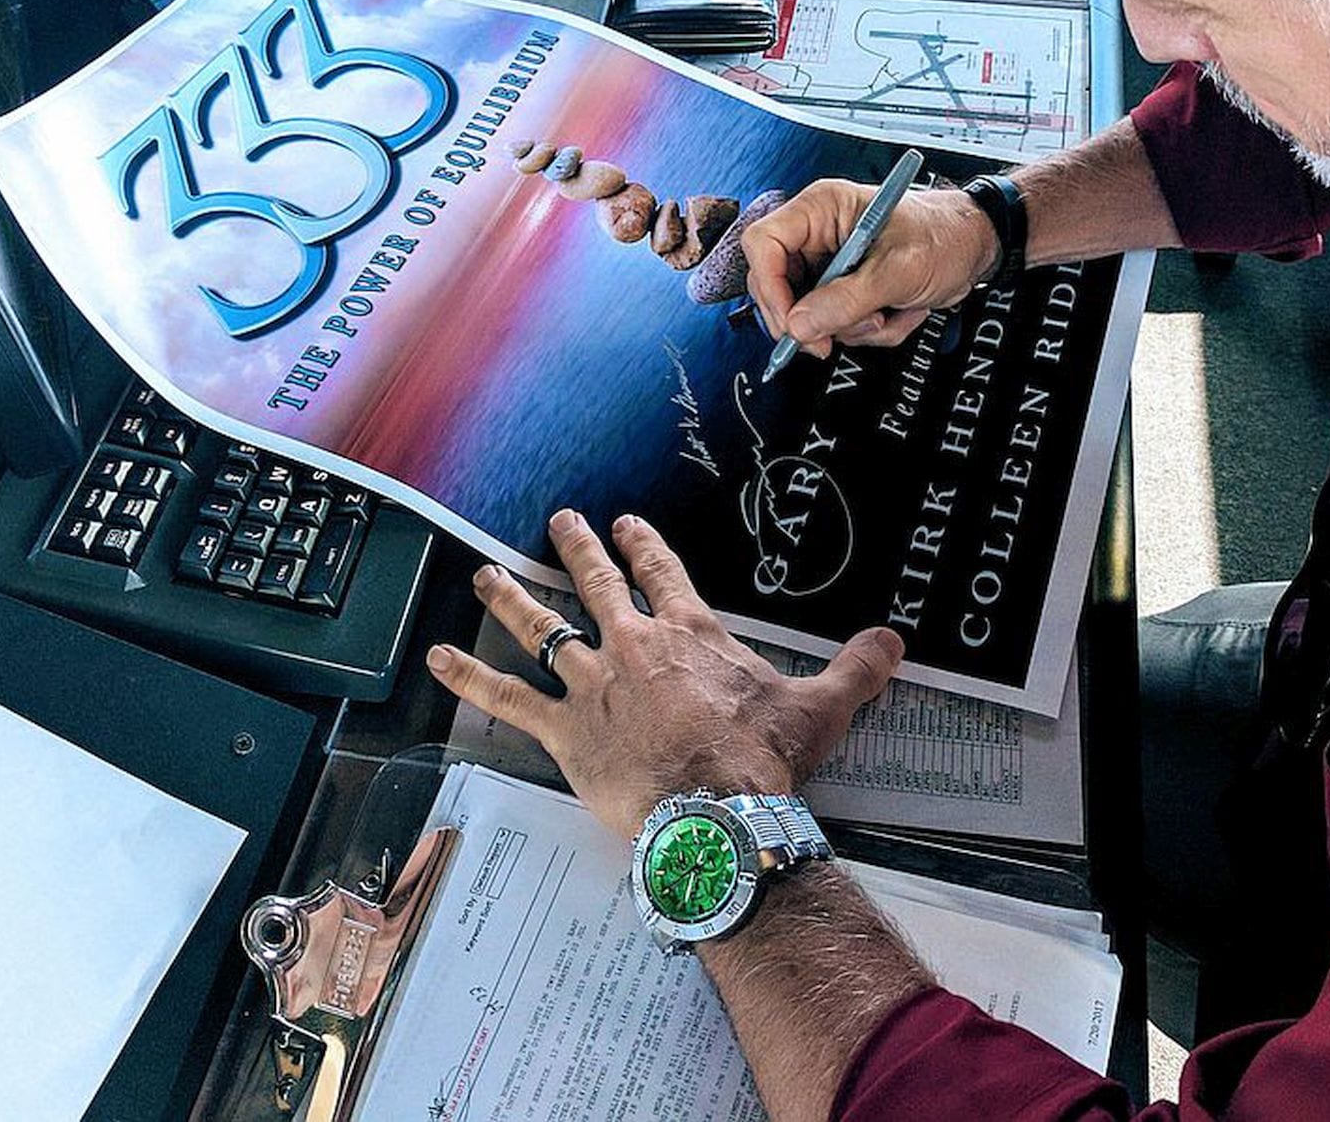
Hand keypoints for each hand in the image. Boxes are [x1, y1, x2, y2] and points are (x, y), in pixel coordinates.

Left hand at [427, 511, 903, 835]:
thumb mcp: (821, 706)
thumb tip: (897, 641)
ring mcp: (593, 684)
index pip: (663, 573)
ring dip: (510, 598)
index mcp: (690, 633)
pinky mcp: (564, 730)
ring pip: (542, 627)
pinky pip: (507, 698)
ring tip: (484, 574)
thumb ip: (857, 669)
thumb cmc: (764, 757)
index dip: (645, 545)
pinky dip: (468, 677)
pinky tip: (432, 658)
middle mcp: (634, 645)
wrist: (720, 808)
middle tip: (560, 522)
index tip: (630, 523)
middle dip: (577, 549)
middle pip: (597, 584)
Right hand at [743, 182, 998, 358]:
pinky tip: (897, 313)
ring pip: (808, 314)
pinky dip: (866, 331)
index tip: (791, 323)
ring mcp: (829, 264)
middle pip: (775, 286)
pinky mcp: (843, 289)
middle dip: (812, 319)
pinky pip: (835, 324)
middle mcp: (817, 234)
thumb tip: (799, 326)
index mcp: (822, 208)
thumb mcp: (899, 270)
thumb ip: (848, 299)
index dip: (768, 286)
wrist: (976, 247)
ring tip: (890, 313)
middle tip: (832, 342)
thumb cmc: (945, 236)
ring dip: (851, 327)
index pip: (764, 244)